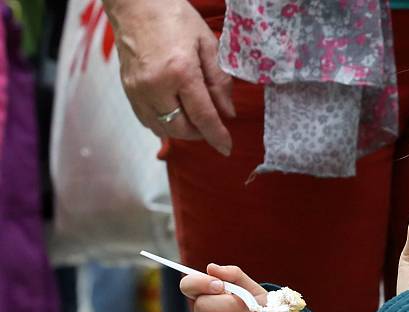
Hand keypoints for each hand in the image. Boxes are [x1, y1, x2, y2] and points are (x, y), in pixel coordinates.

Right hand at [103, 0, 234, 154]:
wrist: (135, 3)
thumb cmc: (174, 17)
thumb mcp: (207, 43)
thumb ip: (219, 81)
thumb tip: (228, 113)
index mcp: (180, 72)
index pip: (203, 116)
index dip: (217, 136)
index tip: (226, 148)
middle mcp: (156, 86)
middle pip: (181, 128)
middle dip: (200, 133)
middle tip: (212, 123)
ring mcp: (138, 90)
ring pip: (163, 128)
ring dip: (182, 130)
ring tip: (195, 118)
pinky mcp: (127, 90)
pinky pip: (147, 120)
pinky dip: (163, 123)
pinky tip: (175, 113)